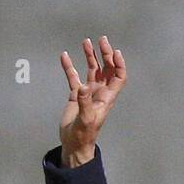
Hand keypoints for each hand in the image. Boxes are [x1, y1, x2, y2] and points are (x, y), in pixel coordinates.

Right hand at [58, 35, 126, 167]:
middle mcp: (100, 92)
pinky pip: (74, 77)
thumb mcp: (86, 119)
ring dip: (90, 56)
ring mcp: (88, 92)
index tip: (114, 52)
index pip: (118, 76)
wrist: (74, 143)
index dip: (119, 64)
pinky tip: (64, 56)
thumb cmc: (84, 135)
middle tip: (101, 40)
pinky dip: (70, 66)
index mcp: (107, 97)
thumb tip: (83, 87)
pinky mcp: (76, 95)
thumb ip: (85, 103)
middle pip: (106, 69)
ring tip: (86, 42)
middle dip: (105, 54)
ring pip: (92, 69)